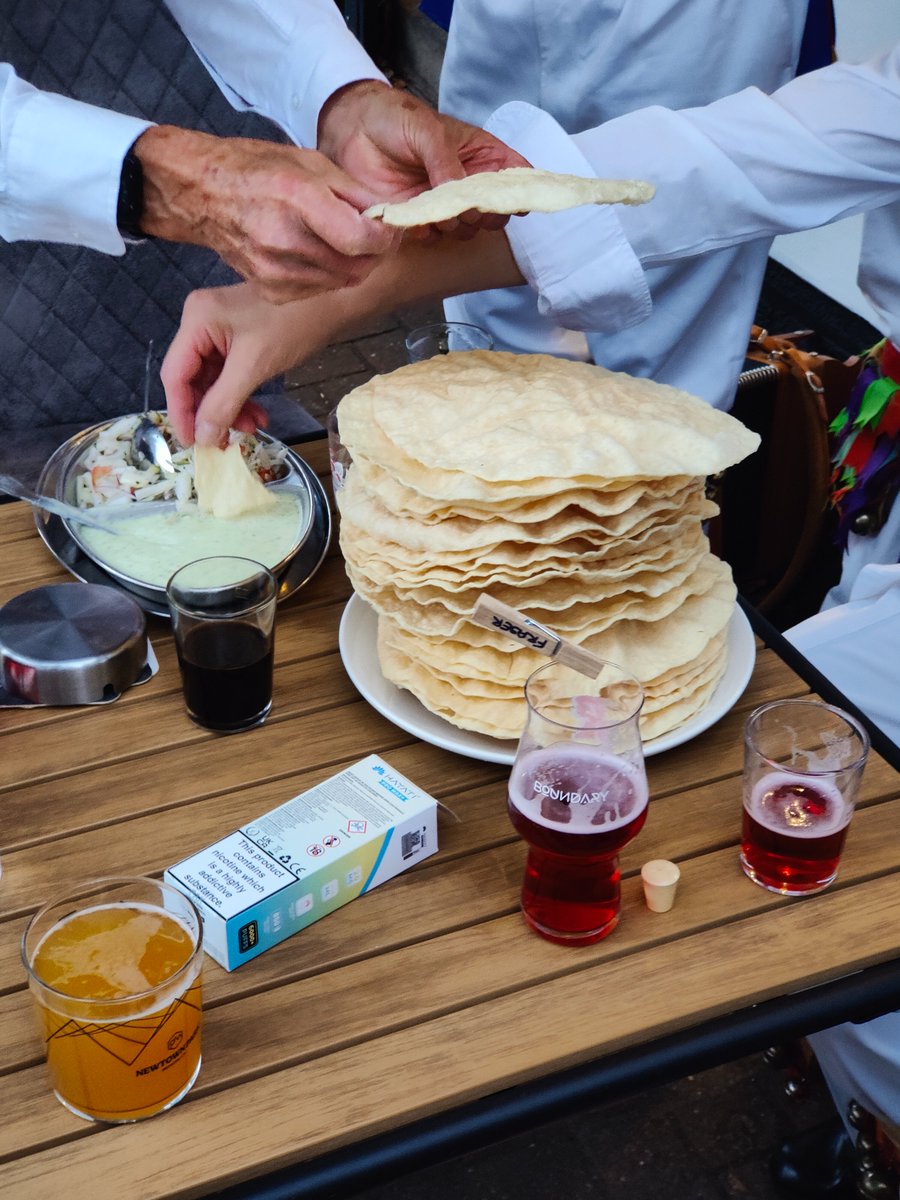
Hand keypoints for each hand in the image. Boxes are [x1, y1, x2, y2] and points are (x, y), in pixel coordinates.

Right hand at [134, 125, 399, 302]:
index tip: (390, 227)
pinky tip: (317, 253)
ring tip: (343, 239)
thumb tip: (392, 213)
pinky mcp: (271, 290)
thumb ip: (355, 192)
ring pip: (343, 281)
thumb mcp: (310, 163)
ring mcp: (275, 270)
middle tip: (373, 233)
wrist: (202, 194)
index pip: (362, 239)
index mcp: (297, 199)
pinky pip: (319, 290)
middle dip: (375, 252)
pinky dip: (329, 275)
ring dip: (353, 264)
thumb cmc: (257, 170)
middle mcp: (285, 239)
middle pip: (358, 265)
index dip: (386, 237)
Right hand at [161, 285, 316, 447]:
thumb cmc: (294, 323)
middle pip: (193, 380)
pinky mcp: (238, 337)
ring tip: (252, 428)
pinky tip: (257, 414)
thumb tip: (202, 437)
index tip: (192, 444)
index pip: (175, 375)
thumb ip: (223, 403)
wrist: (333, 298)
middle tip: (227, 441)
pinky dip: (241, 396)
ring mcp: (219, 329)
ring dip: (229, 408)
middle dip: (211, 412)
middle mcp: (201, 322)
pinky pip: (230, 374)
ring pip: (213, 381)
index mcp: (197, 321)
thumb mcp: (254, 367)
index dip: (181, 413)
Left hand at [317, 81, 530, 236]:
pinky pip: (437, 238)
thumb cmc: (394, 118)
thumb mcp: (426, 129)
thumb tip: (460, 195)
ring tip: (436, 207)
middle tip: (467, 205)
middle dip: (486, 213)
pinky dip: (430, 232)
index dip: (522, 190)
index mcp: (481, 154)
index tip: (514, 199)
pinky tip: (416, 216)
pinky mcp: (422, 221)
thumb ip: (446, 161)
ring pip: (469, 230)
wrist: (352, 131)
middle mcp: (468, 182)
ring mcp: (446, 204)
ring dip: (457, 225)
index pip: (516, 175)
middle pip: (496, 211)